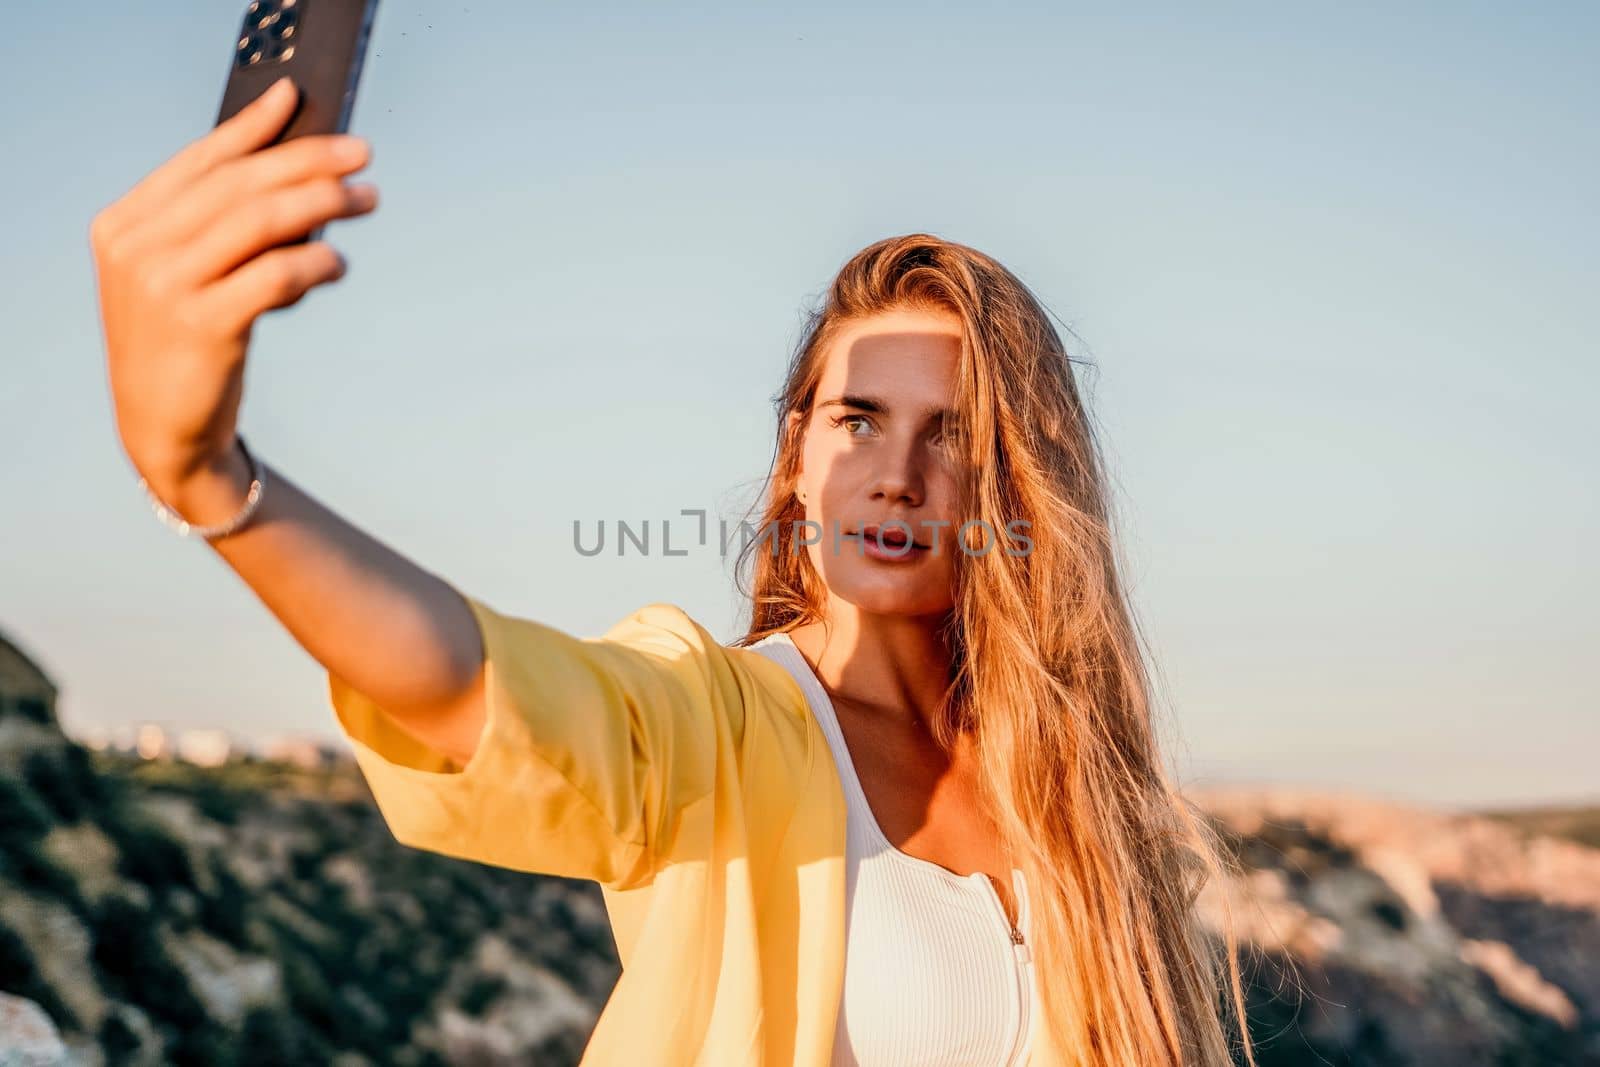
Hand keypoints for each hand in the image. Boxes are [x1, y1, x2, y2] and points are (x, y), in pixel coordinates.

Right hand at [91, 76, 377, 497]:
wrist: (163, 429)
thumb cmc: (187, 343)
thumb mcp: (184, 276)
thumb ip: (218, 227)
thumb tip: (298, 173)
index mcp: (126, 225)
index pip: (200, 161)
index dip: (252, 127)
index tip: (297, 99)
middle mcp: (138, 250)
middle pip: (238, 183)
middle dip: (307, 161)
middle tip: (362, 155)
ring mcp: (165, 287)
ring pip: (260, 221)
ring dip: (323, 202)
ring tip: (367, 200)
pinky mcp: (202, 326)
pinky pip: (274, 275)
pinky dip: (315, 262)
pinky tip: (337, 264)